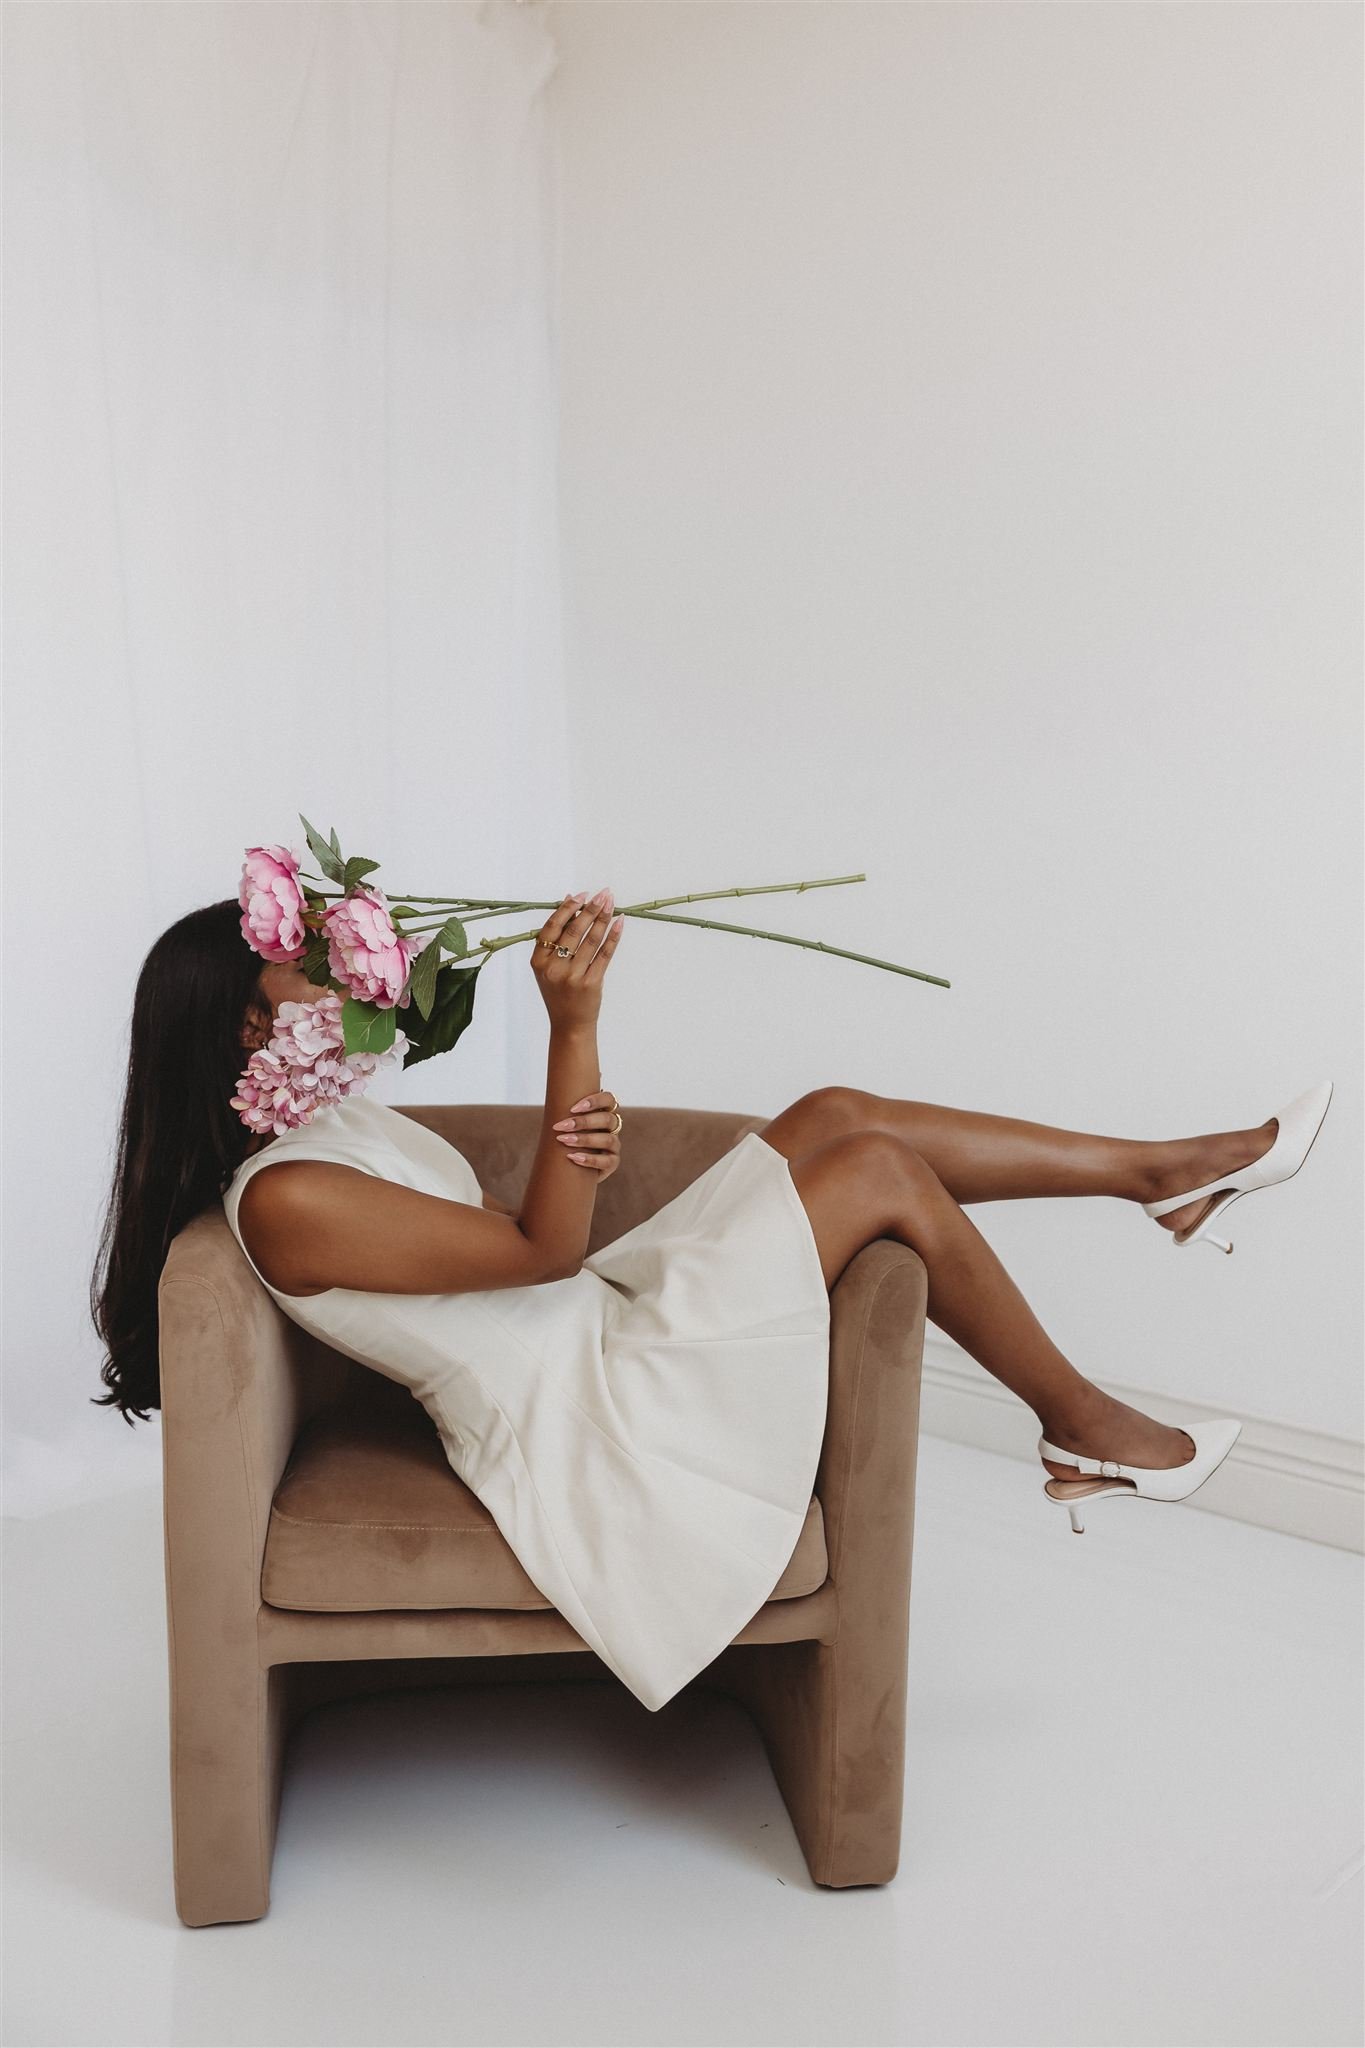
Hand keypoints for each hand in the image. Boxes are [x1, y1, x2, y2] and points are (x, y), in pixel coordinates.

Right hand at [530, 889, 623, 1032]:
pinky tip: (619, 923)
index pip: (552, 926)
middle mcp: (553, 968)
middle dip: (591, 908)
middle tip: (603, 894)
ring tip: (611, 903)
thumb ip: (556, 936)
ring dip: (603, 918)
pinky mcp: (591, 983)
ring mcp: (572, 976)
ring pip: (591, 940)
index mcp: (538, 961)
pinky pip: (605, 954)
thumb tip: (569, 900)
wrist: (569, 1024)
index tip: (582, 895)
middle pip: (574, 930)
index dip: (568, 908)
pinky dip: (613, 936)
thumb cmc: (559, 991)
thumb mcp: (548, 966)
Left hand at [551, 1089, 622, 1180]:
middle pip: (607, 1119)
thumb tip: (584, 1069)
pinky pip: (607, 1161)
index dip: (594, 1101)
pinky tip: (572, 1157)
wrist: (571, 1162)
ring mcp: (615, 1145)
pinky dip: (589, 1159)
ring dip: (585, 1139)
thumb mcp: (571, 1114)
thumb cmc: (571, 1132)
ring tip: (564, 1141)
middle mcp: (613, 1127)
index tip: (573, 1107)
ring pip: (608, 1140)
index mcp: (605, 1111)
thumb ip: (574, 1095)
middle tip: (560, 1126)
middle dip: (583, 1122)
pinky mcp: (613, 1162)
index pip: (609, 1100)